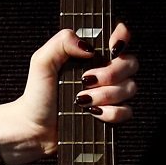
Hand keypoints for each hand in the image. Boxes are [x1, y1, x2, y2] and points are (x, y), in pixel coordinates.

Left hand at [0, 23, 136, 164]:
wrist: (35, 128)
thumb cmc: (37, 95)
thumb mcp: (42, 61)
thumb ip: (62, 41)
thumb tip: (88, 46)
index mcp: (90, 54)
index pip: (118, 35)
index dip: (122, 36)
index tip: (111, 47)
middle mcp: (104, 71)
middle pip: (131, 62)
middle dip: (111, 73)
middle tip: (87, 80)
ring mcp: (110, 94)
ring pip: (130, 88)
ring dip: (106, 95)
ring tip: (82, 100)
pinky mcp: (112, 115)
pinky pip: (127, 111)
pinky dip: (111, 113)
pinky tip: (93, 114)